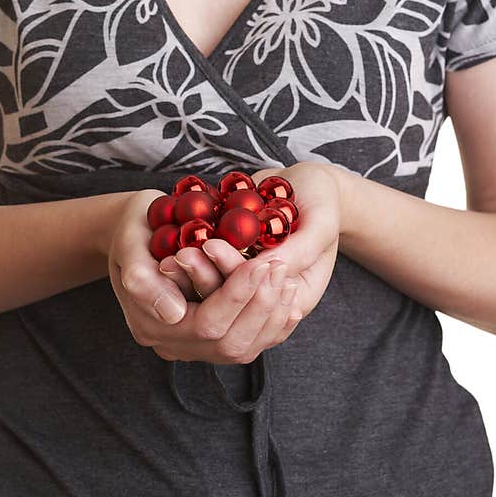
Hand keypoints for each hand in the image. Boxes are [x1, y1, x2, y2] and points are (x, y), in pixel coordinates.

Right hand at [108, 190, 301, 363]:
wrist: (134, 232)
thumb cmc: (133, 226)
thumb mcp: (129, 239)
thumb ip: (142, 276)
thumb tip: (172, 313)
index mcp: (149, 324)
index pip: (206, 324)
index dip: (238, 296)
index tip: (262, 263)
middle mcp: (171, 344)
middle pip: (229, 343)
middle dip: (261, 305)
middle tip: (280, 268)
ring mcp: (191, 346)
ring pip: (243, 348)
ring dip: (272, 316)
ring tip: (288, 279)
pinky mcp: (210, 339)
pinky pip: (249, 343)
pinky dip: (274, 325)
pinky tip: (290, 301)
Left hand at [160, 161, 342, 320]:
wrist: (307, 186)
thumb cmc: (322, 199)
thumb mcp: (321, 222)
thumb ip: (299, 251)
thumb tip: (263, 270)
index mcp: (298, 299)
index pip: (259, 306)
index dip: (234, 283)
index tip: (212, 245)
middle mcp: (269, 302)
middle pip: (233, 309)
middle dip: (206, 279)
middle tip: (184, 251)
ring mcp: (248, 291)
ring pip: (214, 298)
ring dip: (193, 275)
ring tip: (176, 250)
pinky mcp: (231, 275)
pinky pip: (206, 280)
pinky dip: (190, 267)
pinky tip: (172, 249)